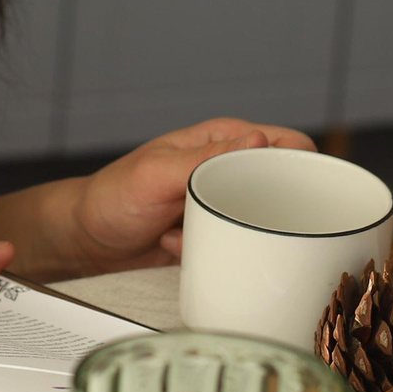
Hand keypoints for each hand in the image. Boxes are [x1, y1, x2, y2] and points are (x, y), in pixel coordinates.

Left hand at [57, 119, 317, 274]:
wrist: (86, 239)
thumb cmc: (113, 196)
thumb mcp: (157, 174)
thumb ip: (207, 159)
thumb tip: (260, 140)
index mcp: (225, 139)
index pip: (289, 146)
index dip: (307, 169)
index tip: (304, 199)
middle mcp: (231, 167)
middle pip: (285, 188)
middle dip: (267, 215)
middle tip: (235, 225)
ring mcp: (224, 202)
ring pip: (262, 224)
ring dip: (232, 237)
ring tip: (188, 233)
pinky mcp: (215, 233)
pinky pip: (237, 246)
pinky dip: (213, 252)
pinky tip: (177, 246)